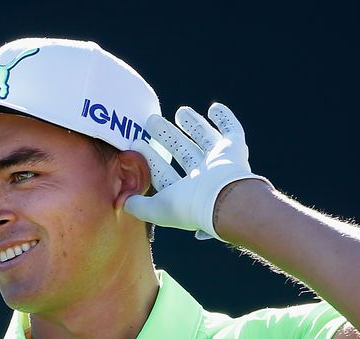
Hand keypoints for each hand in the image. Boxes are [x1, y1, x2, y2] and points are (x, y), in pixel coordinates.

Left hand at [124, 102, 271, 240]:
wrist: (225, 200)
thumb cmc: (191, 207)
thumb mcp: (159, 209)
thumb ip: (140, 206)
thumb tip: (125, 202)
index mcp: (186, 193)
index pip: (165, 173)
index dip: (151, 159)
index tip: (137, 142)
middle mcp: (204, 177)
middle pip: (183, 151)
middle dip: (168, 137)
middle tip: (152, 121)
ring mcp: (220, 162)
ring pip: (205, 139)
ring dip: (194, 125)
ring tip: (181, 111)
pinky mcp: (234, 149)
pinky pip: (232, 131)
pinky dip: (225, 119)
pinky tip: (215, 108)